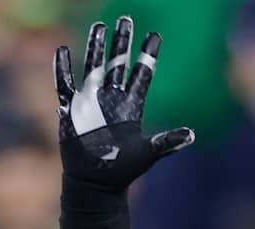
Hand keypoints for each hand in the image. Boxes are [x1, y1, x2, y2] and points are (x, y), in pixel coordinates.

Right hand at [56, 17, 192, 194]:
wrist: (95, 184)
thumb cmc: (123, 171)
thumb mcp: (148, 153)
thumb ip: (168, 142)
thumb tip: (191, 134)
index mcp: (131, 107)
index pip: (142, 74)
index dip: (148, 55)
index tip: (155, 35)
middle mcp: (112, 99)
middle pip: (118, 64)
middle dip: (122, 42)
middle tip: (126, 18)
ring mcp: (91, 102)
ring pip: (94, 67)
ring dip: (96, 47)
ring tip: (98, 26)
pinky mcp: (72, 109)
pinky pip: (65, 84)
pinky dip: (62, 68)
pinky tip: (62, 50)